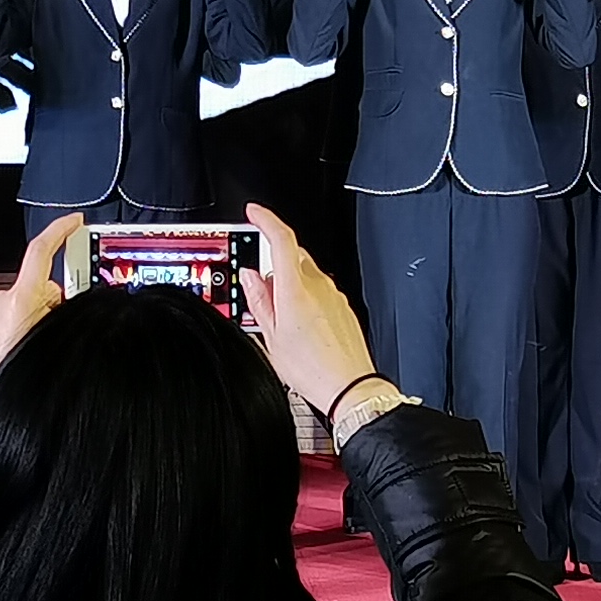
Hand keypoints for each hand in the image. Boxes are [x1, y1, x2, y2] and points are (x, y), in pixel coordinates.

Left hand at [0, 213, 87, 419]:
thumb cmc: (9, 378)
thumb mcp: (53, 340)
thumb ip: (63, 312)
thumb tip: (70, 301)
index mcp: (19, 298)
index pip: (40, 251)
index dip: (60, 231)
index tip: (75, 222)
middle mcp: (3, 300)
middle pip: (44, 282)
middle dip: (59, 299)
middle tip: (65, 324)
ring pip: (33, 301)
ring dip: (45, 317)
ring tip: (44, 346)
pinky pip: (20, 314)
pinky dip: (31, 325)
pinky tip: (32, 350)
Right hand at [235, 205, 378, 416]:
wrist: (349, 387)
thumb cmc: (312, 369)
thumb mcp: (271, 337)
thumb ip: (259, 300)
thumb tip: (250, 277)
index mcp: (295, 289)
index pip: (281, 238)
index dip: (265, 219)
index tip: (254, 213)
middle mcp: (318, 285)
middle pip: (293, 256)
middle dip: (273, 263)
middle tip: (261, 289)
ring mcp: (334, 295)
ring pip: (306, 274)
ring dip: (290, 284)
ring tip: (282, 319)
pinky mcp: (343, 306)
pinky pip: (320, 290)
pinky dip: (306, 297)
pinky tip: (301, 325)